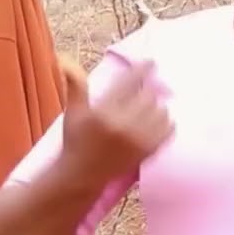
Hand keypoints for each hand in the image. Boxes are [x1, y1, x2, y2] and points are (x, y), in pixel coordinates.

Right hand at [57, 57, 173, 183]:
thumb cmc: (76, 141)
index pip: (128, 83)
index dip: (141, 70)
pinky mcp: (148, 151)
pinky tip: (156, 122)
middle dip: (147, 91)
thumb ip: (76, 85)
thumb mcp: (73, 112)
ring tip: (146, 109)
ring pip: (160, 110)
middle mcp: (122, 125)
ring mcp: (137, 139)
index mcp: (104, 112)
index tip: (150, 62)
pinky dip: (166, 122)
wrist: (82, 175)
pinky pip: (168, 129)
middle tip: (143, 92)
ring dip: (156, 106)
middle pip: (148, 95)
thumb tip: (65, 59)